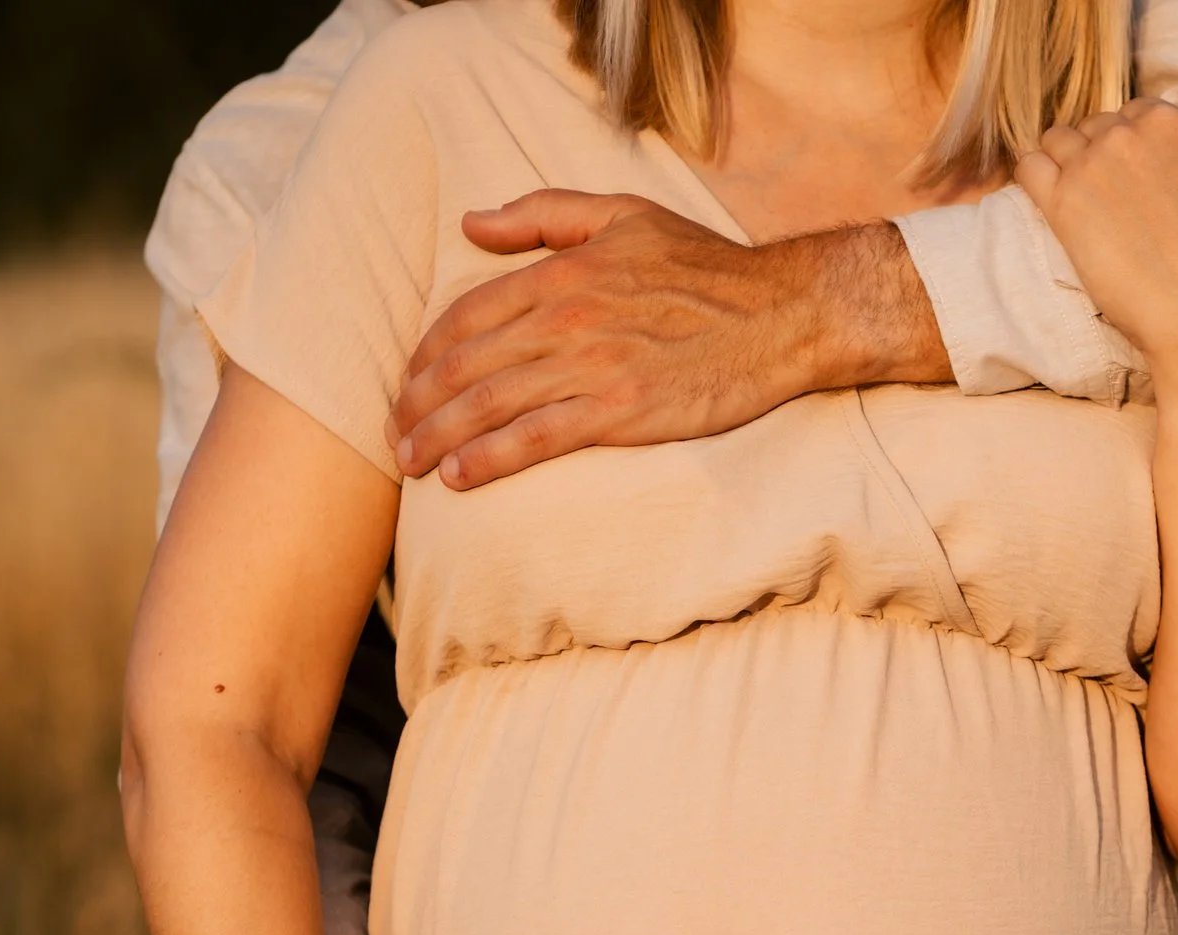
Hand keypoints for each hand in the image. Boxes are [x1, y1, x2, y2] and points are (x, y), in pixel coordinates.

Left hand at [385, 191, 945, 488]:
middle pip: (464, 366)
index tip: (408, 385)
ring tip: (413, 465)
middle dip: (418, 405)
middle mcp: (566, 318)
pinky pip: (536, 439)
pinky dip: (489, 459)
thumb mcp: (624, 216)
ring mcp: (592, 367)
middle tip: (396, 436)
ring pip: (489, 405)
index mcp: (562, 273)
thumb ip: (543, 214)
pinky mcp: (620, 412)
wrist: (781, 314)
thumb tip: (472, 224)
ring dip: (440, 438)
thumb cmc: (706, 268)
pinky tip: (460, 477)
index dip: (425, 356)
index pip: (466, 317)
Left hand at [1015, 100, 1177, 389]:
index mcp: (1171, 124)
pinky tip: (1051, 199)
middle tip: (1116, 198)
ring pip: (1059, 141)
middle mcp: (1125, 137)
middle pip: (1097, 126)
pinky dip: (1033, 173)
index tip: (1145, 179)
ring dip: (1066, 160)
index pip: (1138, 113)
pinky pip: (1028, 167)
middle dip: (1103, 152)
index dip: (1141, 144)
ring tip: (1082, 198)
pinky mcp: (1062, 208)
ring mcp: (1088, 169)